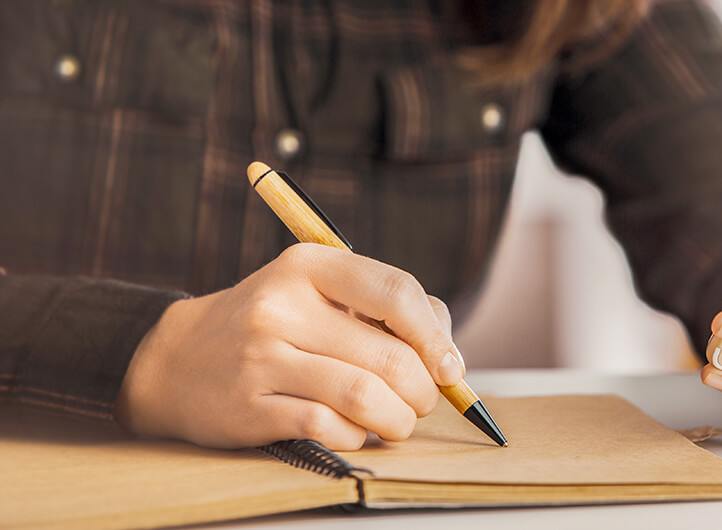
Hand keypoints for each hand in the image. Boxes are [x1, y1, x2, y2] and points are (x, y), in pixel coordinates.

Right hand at [115, 243, 462, 448]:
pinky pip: (329, 428)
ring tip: (397, 421)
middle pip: (389, 355)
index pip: (396, 291)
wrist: (175, 359)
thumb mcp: (317, 293)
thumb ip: (384, 311)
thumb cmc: (271, 326)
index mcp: (308, 265)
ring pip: (365, 396)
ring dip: (398, 419)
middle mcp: (282, 305)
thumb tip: (448, 358)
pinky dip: (356, 436)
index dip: (436, 336)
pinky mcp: (248, 407)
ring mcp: (261, 357)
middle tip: (422, 401)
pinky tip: (353, 430)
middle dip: (424, 390)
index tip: (450, 367)